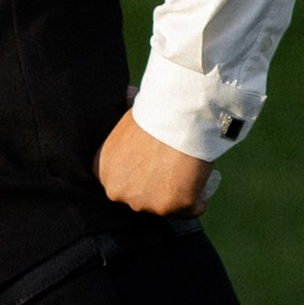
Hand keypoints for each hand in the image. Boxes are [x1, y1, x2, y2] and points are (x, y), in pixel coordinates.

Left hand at [98, 111, 215, 216]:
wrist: (179, 113)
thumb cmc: (156, 109)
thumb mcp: (128, 116)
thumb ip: (125, 122)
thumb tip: (125, 94)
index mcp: (101, 171)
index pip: (121, 184)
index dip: (141, 175)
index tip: (155, 162)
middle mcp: (117, 192)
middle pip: (142, 199)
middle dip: (157, 187)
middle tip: (174, 165)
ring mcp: (145, 202)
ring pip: (166, 206)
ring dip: (178, 193)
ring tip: (188, 169)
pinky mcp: (173, 207)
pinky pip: (192, 210)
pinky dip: (200, 198)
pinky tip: (202, 180)